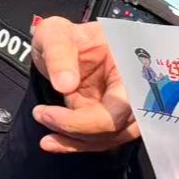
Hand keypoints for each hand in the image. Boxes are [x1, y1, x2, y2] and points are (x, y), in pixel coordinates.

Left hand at [30, 16, 137, 152]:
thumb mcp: (55, 34)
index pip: (124, 105)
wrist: (60, 44)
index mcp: (130, 64)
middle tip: (44, 115)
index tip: (52, 113)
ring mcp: (122, 105)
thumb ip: (59, 53)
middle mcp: (133, 88)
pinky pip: (100, 139)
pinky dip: (75, 144)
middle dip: (80, 130)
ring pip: (111, 138)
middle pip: (120, 127)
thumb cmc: (63, 35)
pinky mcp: (108, 117)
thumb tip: (66, 84)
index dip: (91, 120)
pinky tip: (52, 141)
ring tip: (45, 125)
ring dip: (77, 140)